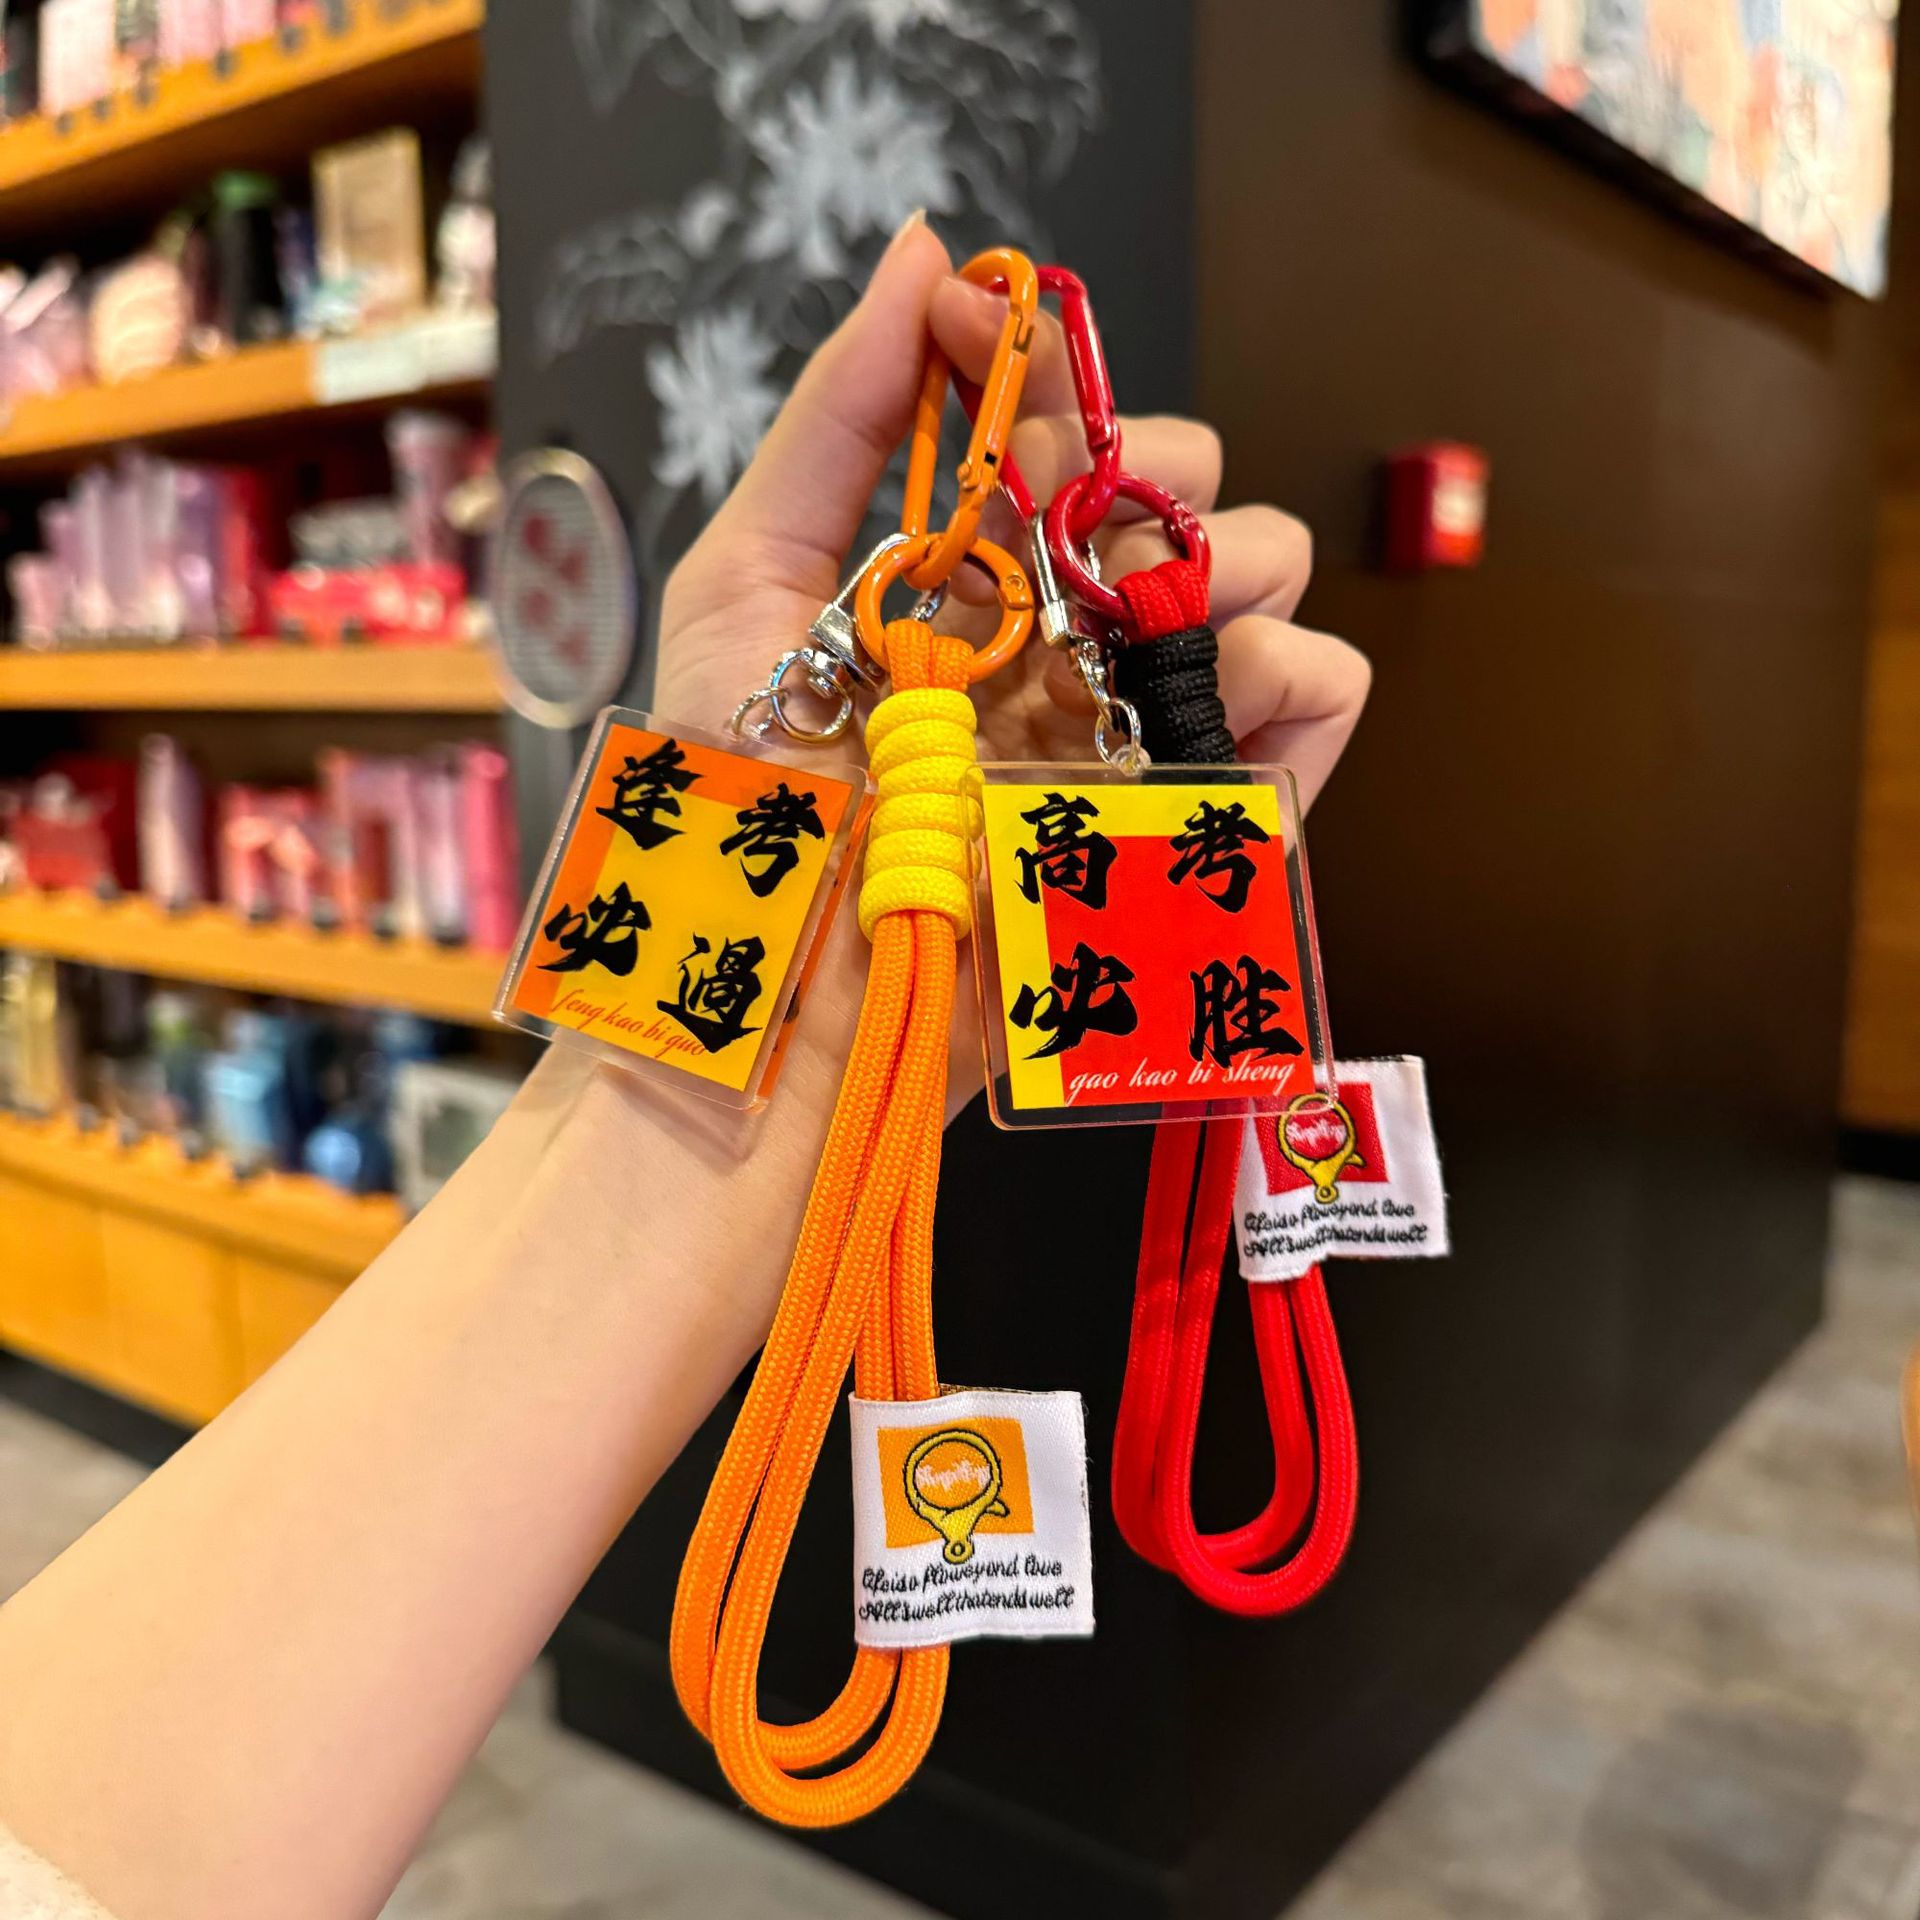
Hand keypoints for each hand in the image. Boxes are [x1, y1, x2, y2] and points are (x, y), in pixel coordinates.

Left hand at [648, 214, 1369, 1116]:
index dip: (1052, 383)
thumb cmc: (745, 795)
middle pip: (1183, 492)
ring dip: (1223, 556)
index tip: (1002, 365)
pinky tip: (1209, 690)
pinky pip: (1318, 697)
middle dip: (1149, 467)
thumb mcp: (749, 577)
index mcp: (972, 580)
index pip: (1062, 438)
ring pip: (1266, 572)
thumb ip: (840, 414)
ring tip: (1129, 622)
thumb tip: (934, 250)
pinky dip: (1295, 669)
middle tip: (1067, 524)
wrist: (783, 989)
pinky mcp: (1197, 810)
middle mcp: (1065, 641)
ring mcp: (1137, 722)